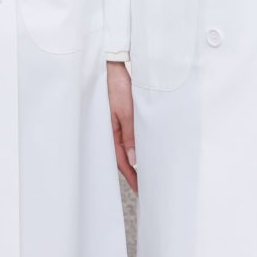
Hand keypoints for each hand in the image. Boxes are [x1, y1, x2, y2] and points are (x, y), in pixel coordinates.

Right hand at [107, 60, 137, 192]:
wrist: (111, 66)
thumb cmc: (117, 87)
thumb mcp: (127, 112)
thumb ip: (131, 136)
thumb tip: (135, 161)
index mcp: (111, 133)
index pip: (122, 162)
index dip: (132, 177)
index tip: (142, 190)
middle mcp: (111, 131)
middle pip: (122, 158)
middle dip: (132, 174)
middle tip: (145, 187)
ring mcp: (114, 125)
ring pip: (124, 149)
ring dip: (133, 161)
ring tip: (145, 173)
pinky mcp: (118, 117)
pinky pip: (124, 138)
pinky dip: (132, 147)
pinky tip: (139, 151)